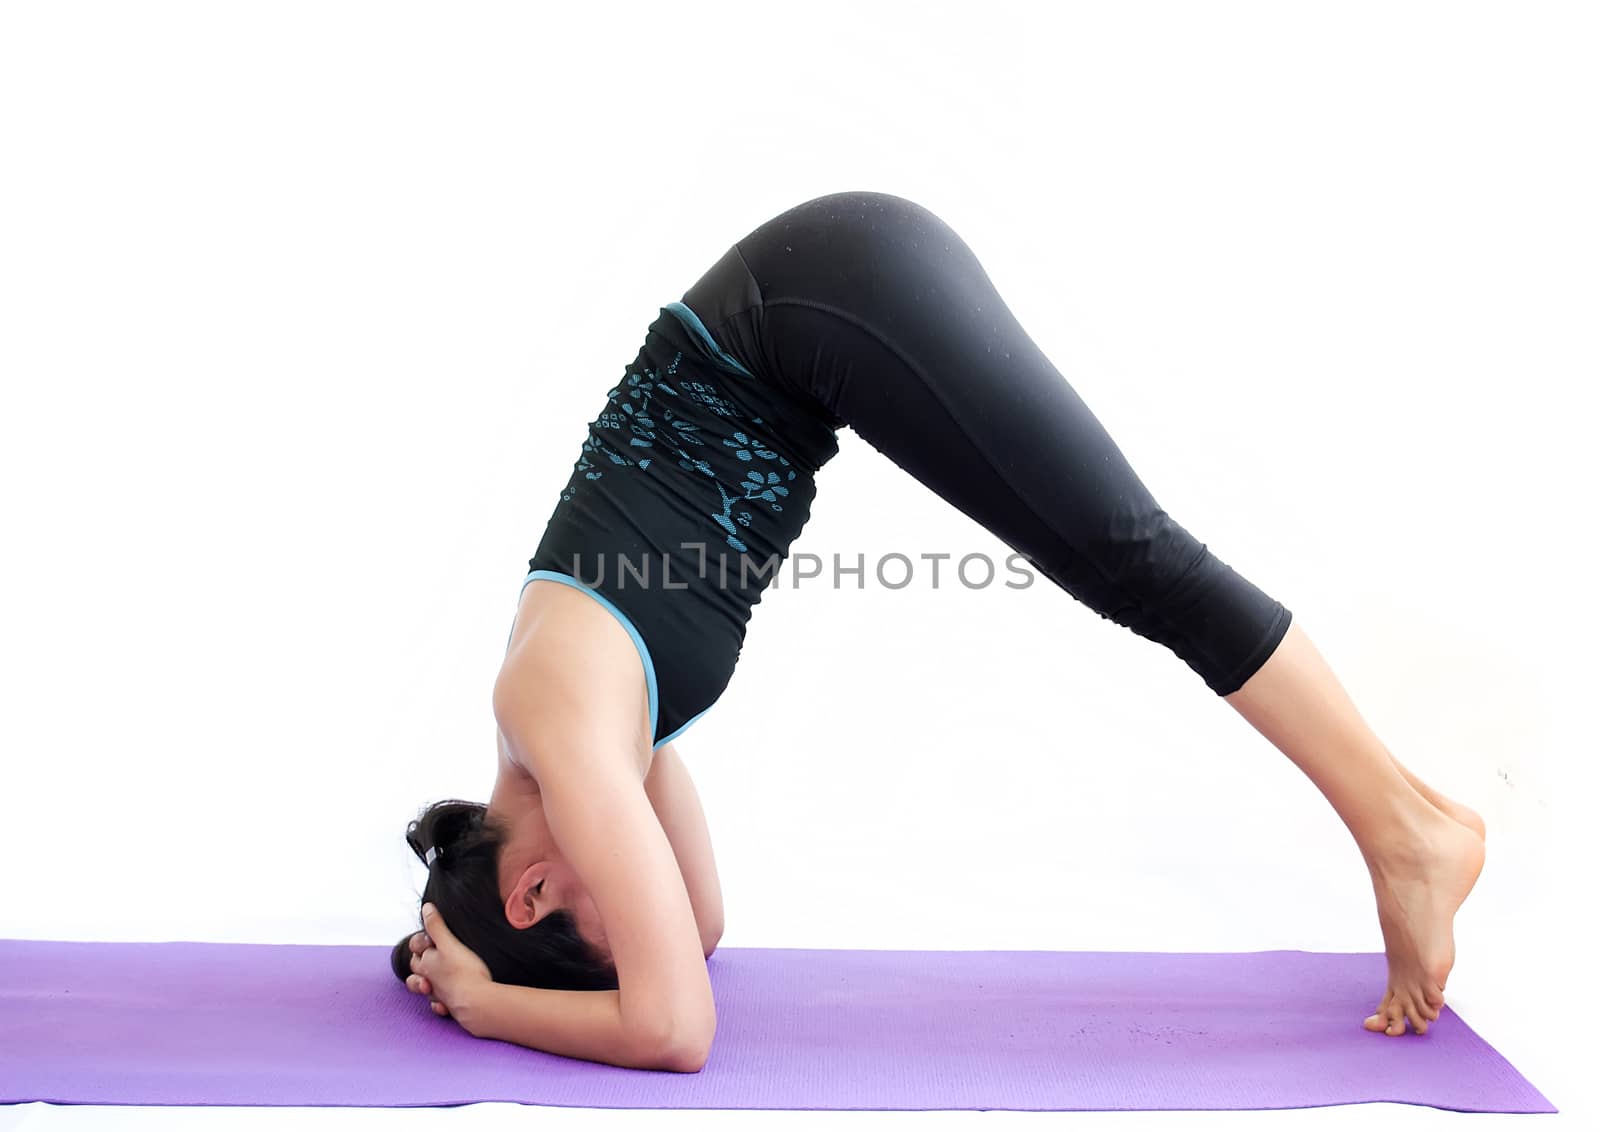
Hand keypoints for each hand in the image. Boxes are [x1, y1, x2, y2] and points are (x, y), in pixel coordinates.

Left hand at [405, 903, 492, 1027]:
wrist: (476, 1001)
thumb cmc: (464, 971)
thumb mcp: (449, 943)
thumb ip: (436, 926)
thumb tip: (426, 907)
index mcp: (425, 962)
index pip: (415, 947)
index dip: (422, 939)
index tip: (433, 935)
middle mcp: (428, 978)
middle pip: (416, 967)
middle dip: (420, 960)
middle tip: (433, 952)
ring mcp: (437, 993)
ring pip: (424, 988)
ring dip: (425, 983)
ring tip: (431, 979)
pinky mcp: (449, 1006)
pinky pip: (438, 1005)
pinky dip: (438, 1003)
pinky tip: (443, 1000)